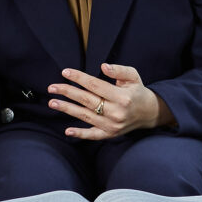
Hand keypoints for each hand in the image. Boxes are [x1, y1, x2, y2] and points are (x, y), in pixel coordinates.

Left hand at [49, 64, 164, 140]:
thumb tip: (103, 66)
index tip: (65, 72)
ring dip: (67, 109)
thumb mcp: (133, 76)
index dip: (79, 78)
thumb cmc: (138, 91)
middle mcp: (116, 112)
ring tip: (52, 102)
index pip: (95, 85)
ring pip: (85, 116)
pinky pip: (93, 135)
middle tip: (52, 87)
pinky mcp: (110, 134)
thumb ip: (119, 70)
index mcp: (122, 97)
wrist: (150, 113)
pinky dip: (80, 134)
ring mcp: (112, 125)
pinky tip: (67, 131)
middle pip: (86, 100)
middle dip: (68, 92)